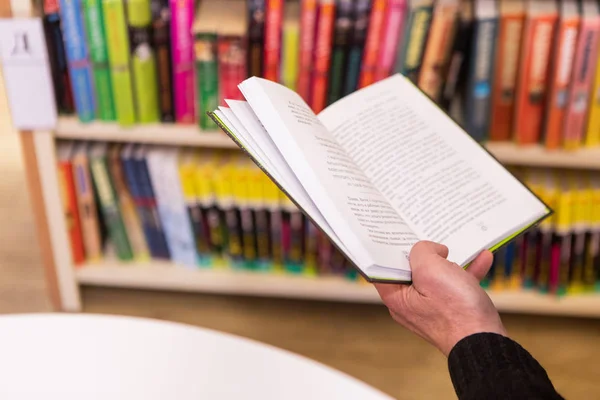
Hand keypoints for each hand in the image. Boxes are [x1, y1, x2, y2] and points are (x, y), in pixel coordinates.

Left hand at [375, 241, 505, 356]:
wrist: (486, 343)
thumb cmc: (456, 311)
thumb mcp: (431, 270)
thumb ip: (422, 252)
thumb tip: (429, 250)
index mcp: (397, 297)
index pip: (384, 268)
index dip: (391, 249)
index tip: (398, 232)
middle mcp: (411, 305)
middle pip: (412, 270)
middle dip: (425, 252)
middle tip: (430, 234)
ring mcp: (432, 308)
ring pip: (437, 277)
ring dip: (451, 261)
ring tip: (458, 245)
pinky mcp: (453, 311)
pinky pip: (457, 286)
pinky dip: (467, 272)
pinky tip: (482, 257)